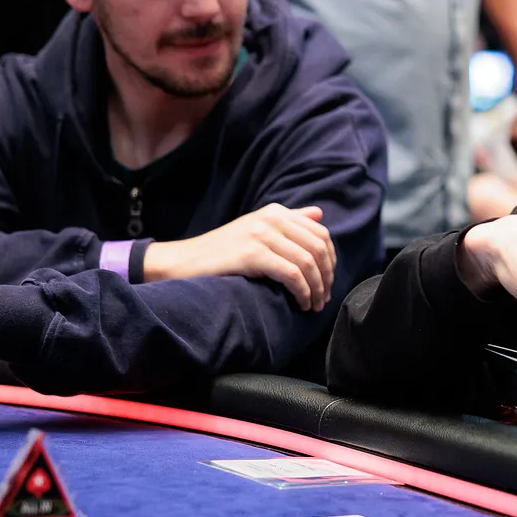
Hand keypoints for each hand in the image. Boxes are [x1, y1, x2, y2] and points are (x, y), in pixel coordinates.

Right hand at [144, 204, 335, 310]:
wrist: (185, 262)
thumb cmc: (223, 252)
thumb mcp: (257, 229)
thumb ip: (289, 220)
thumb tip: (319, 212)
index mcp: (276, 211)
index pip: (320, 233)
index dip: (331, 260)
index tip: (328, 282)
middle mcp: (272, 218)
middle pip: (318, 248)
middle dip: (326, 277)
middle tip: (324, 298)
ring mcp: (262, 234)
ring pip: (308, 262)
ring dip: (316, 288)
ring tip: (314, 305)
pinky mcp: (253, 254)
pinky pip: (292, 274)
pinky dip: (302, 292)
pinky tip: (301, 304)